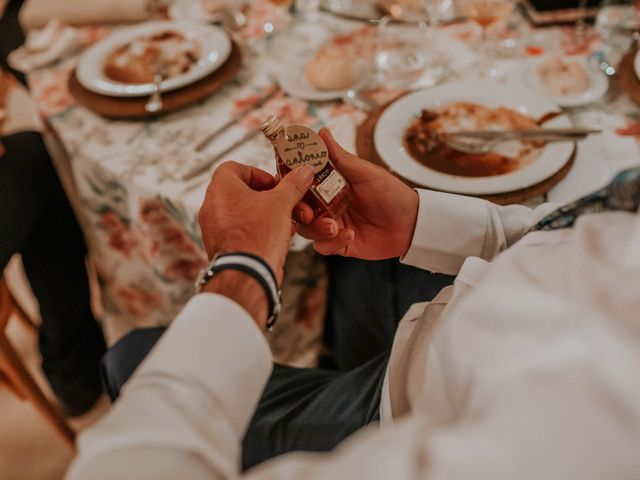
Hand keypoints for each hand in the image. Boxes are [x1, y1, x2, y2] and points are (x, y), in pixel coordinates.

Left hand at [198, 161, 314, 284]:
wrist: (247, 275)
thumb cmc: (257, 236)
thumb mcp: (281, 204)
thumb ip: (293, 185)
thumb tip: (304, 172)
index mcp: (221, 189)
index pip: (235, 168)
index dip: (258, 173)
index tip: (275, 184)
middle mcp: (212, 206)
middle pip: (243, 192)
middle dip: (271, 198)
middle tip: (287, 203)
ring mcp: (214, 228)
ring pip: (245, 213)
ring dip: (269, 214)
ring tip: (288, 222)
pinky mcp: (222, 246)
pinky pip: (241, 230)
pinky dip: (259, 230)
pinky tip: (280, 237)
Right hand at [295, 129, 418, 259]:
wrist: (412, 223)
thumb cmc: (391, 193)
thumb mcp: (365, 172)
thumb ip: (340, 157)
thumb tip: (321, 132)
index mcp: (329, 184)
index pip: (301, 182)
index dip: (290, 182)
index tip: (288, 181)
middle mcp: (326, 204)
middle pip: (298, 208)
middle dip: (298, 210)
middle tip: (307, 212)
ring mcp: (331, 225)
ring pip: (306, 229)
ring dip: (316, 228)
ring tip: (334, 226)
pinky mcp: (339, 244)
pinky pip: (323, 246)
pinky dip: (332, 242)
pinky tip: (349, 235)